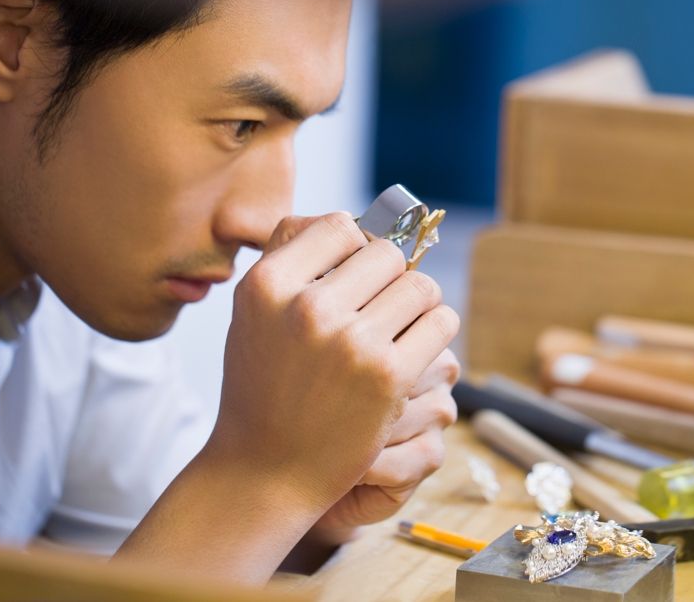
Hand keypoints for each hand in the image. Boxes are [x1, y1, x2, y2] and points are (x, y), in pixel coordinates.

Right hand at [207, 212, 459, 519]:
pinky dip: (437, 330)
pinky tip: (417, 347)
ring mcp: (350, 342)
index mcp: (268, 284)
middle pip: (386, 253)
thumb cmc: (263, 387)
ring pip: (421, 285)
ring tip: (401, 326)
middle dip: (390, 277)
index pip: (340, 226)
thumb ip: (290, 260)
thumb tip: (349, 223)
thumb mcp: (252, 314)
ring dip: (419, 304)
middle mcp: (307, 308)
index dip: (354, 248)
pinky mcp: (388, 376)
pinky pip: (440, 321)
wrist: (265, 469)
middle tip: (381, 308)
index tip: (355, 276)